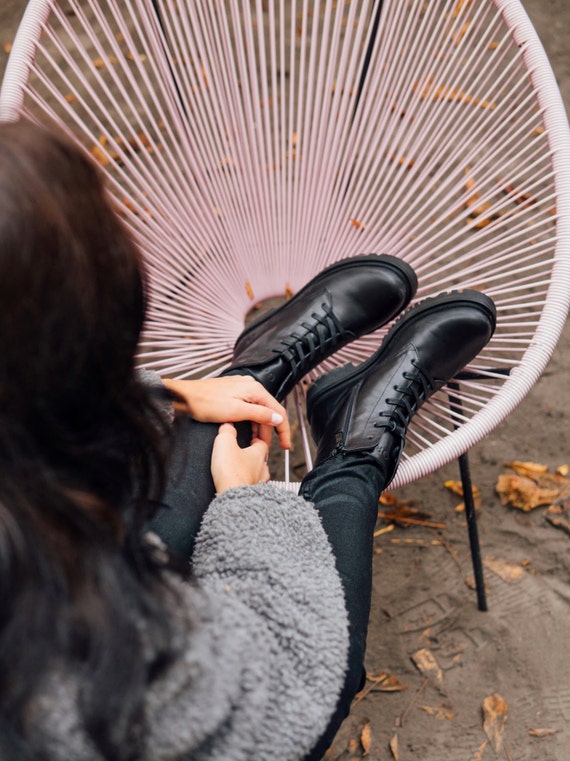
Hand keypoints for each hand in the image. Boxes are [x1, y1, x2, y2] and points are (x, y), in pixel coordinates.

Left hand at [162, 376, 290, 449]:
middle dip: (269, 432)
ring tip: (257, 445)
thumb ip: (259, 414)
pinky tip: (248, 433)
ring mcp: (241, 390)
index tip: (286, 445)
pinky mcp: (233, 394)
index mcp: (254, 389)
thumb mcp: (235, 412)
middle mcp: (250, 387)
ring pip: (258, 412)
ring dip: (259, 429)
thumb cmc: (204, 402)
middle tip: (266, 450)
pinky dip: (250, 423)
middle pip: (268, 412)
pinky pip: (248, 409)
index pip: (278, 410)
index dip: (283, 430)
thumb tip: (278, 418)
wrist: (183, 397)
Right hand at [211, 423, 269, 493]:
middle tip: (243, 454)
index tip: (249, 438)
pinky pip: (252, 487)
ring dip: (251, 471)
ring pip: (258, 474)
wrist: (234, 497)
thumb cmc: (231, 472)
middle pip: (261, 459)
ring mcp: (259, 483)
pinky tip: (238, 485)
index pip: (262, 443)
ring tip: (240, 470)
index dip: (255, 439)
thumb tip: (227, 425)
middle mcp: (262, 469)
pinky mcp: (253, 495)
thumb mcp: (224, 444)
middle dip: (253, 456)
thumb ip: (226, 432)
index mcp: (258, 454)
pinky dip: (246, 485)